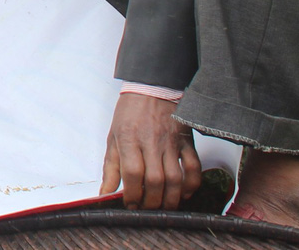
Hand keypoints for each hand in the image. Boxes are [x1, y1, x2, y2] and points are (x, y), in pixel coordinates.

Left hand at [101, 91, 201, 208]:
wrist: (152, 88)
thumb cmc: (130, 113)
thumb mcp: (113, 137)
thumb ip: (110, 167)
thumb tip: (104, 193)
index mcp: (129, 139)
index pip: (132, 173)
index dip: (131, 194)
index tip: (130, 204)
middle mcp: (151, 142)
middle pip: (155, 180)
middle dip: (151, 202)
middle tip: (146, 209)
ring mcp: (171, 142)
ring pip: (175, 178)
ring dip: (170, 199)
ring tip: (162, 207)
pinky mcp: (187, 142)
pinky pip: (194, 167)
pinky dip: (192, 185)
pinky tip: (184, 194)